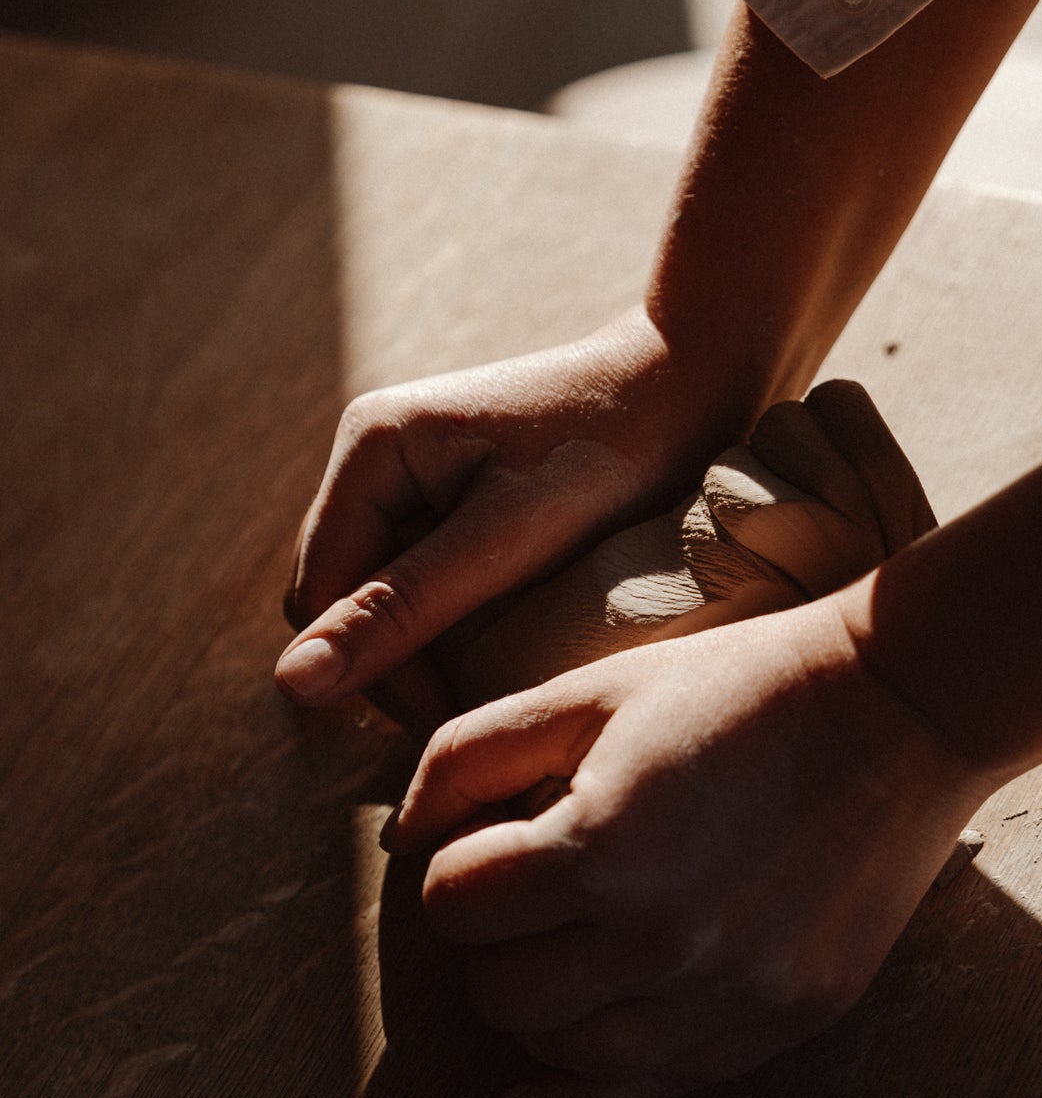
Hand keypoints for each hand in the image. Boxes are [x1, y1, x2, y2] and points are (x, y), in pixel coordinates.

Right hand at [277, 308, 752, 735]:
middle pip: (343, 597)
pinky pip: (426, 578)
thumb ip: (403, 607)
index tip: (450, 722)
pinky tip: (511, 646)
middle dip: (396, 663)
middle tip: (478, 713)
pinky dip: (457, 622)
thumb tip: (290, 684)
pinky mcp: (454, 494)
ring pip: (384, 595)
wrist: (696, 375)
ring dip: (427, 648)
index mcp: (371, 448)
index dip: (368, 671)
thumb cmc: (614, 444)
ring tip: (499, 686)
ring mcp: (414, 474)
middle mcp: (376, 456)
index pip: (322, 596)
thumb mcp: (509, 537)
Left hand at [381, 597, 992, 1097]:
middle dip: (492, 935)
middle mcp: (661, 942)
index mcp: (605, 847)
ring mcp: (725, 997)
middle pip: (500, 989)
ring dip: (536, 1002)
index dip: (459, 864)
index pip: (456, 902)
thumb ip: (472, 753)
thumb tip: (402, 836)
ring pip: (563, 1052)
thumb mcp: (594, 689)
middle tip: (527, 884)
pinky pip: (646, 1092)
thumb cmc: (737, 685)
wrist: (899, 710)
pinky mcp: (777, 1024)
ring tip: (559, 944)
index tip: (496, 834)